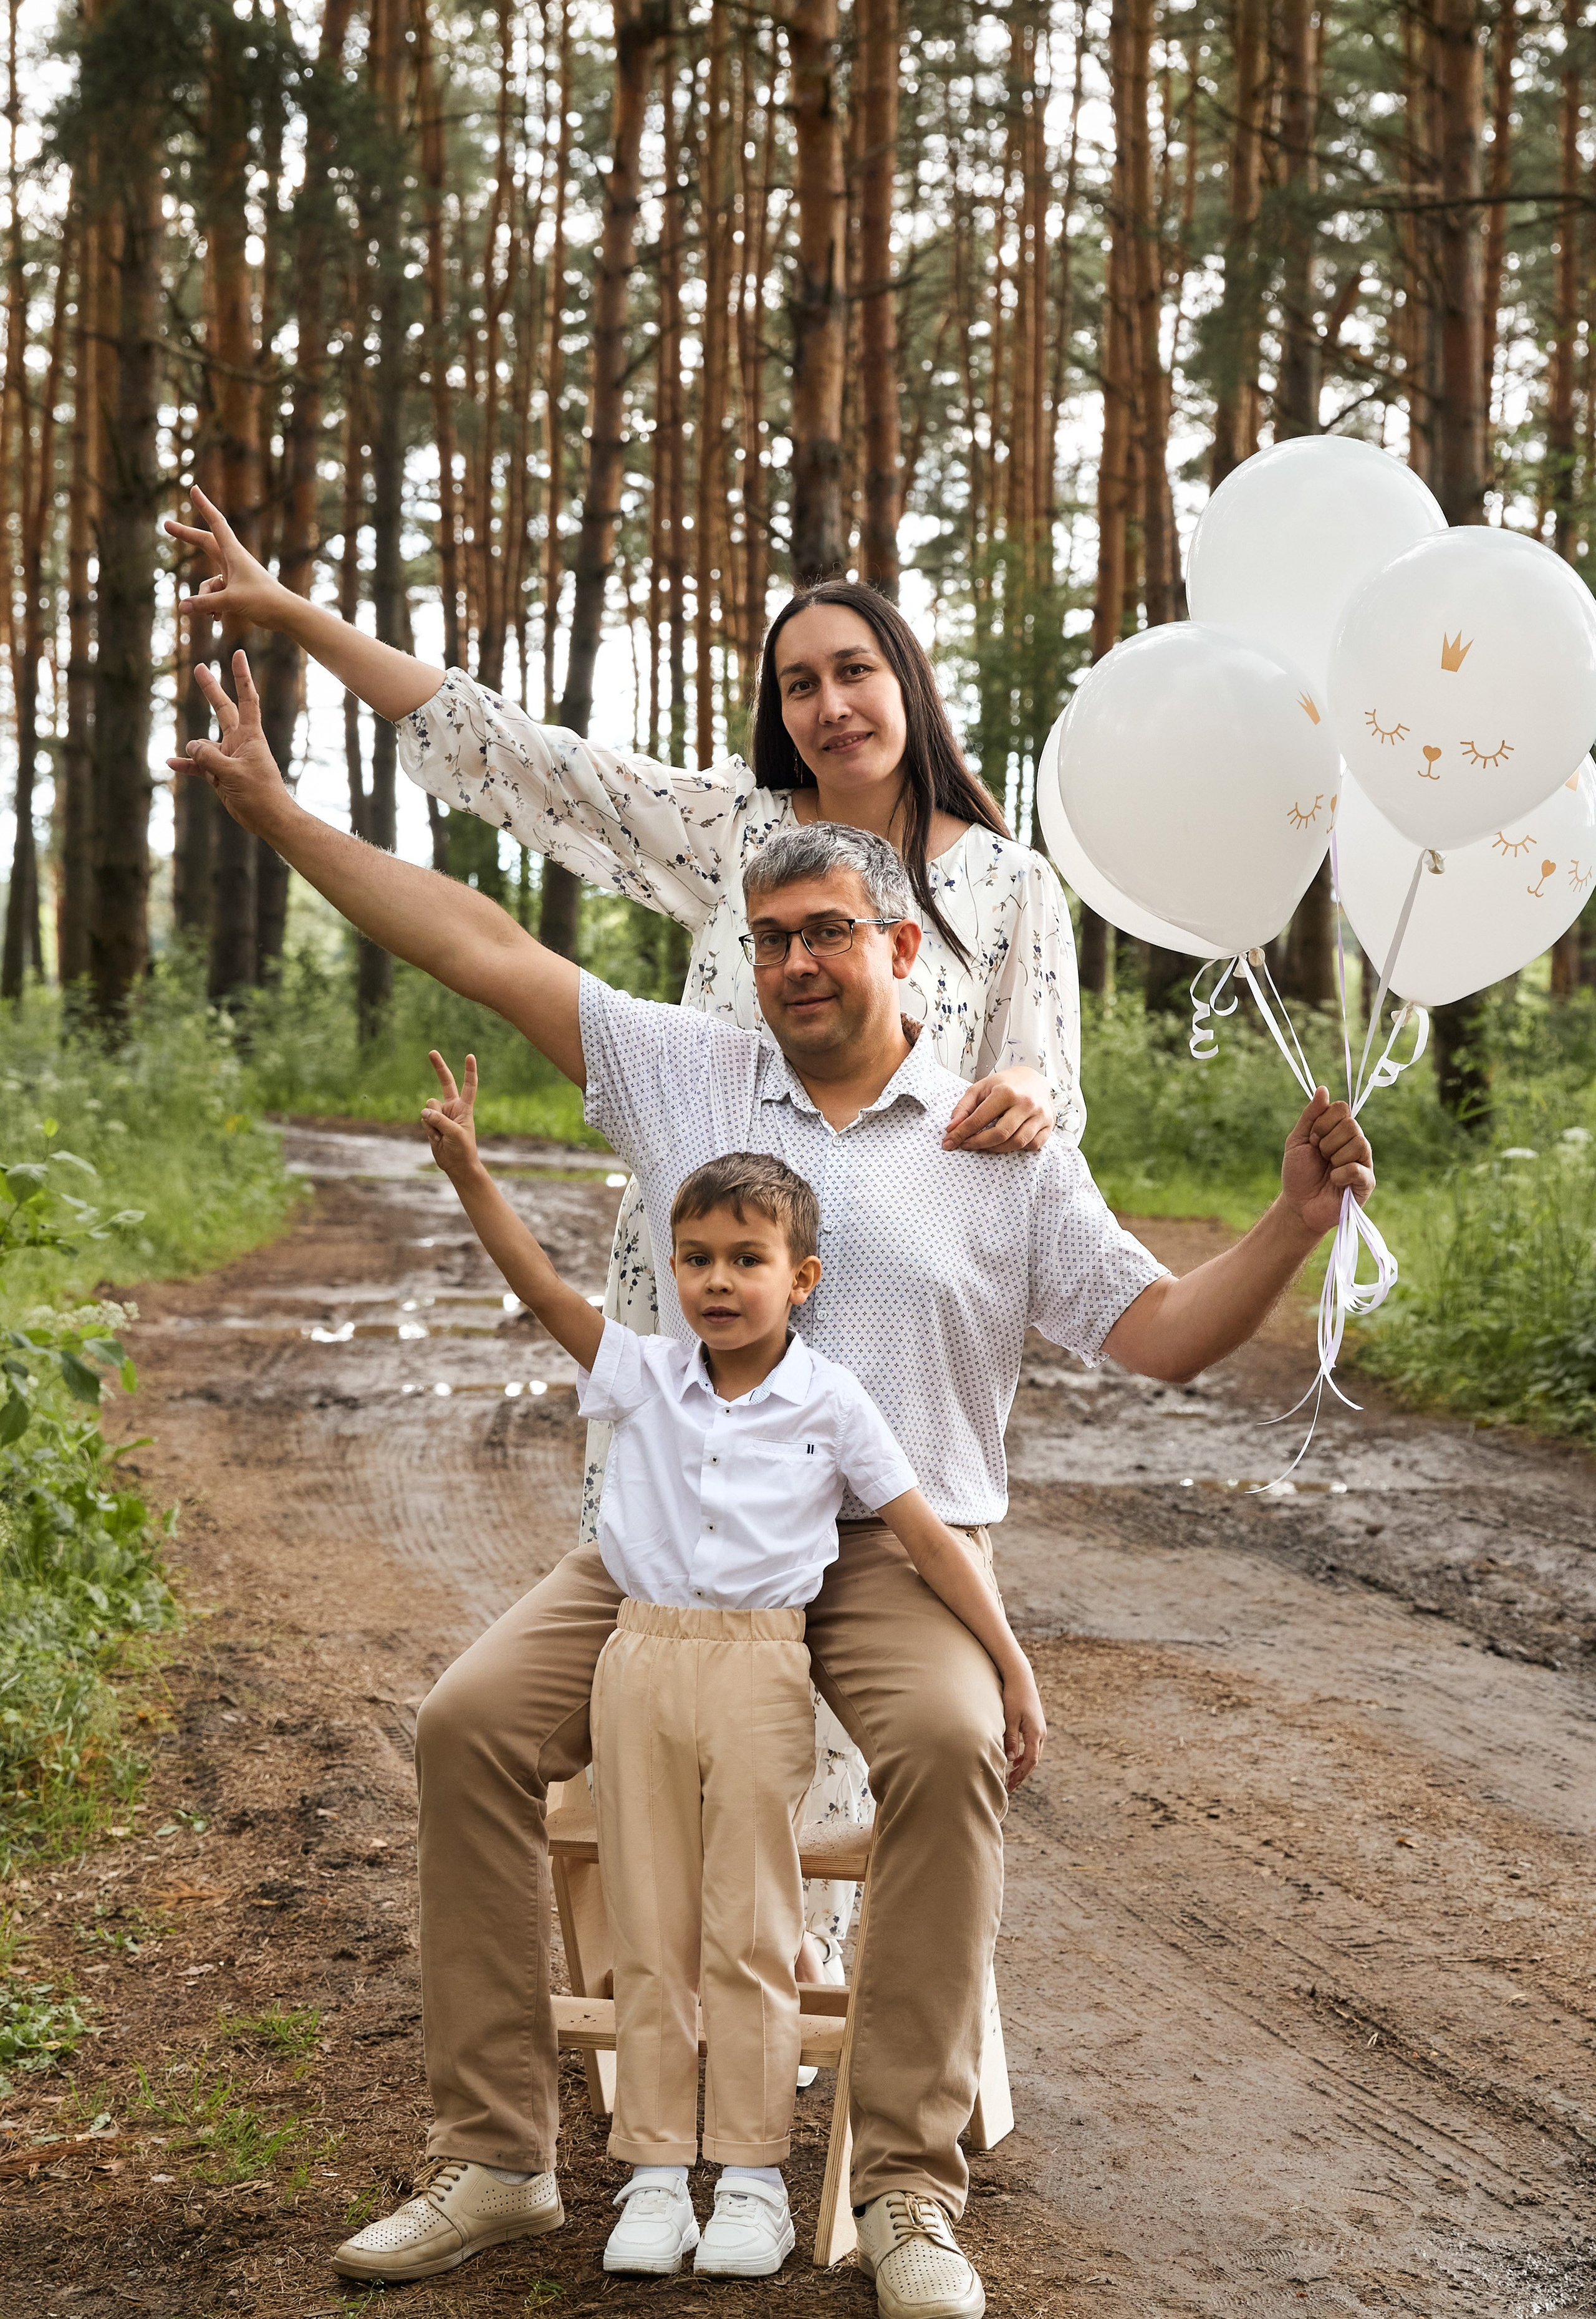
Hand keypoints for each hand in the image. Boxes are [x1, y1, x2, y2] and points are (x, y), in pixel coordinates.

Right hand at [163, 650, 291, 832]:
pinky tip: (172, 763)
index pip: (247, 699)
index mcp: (250, 736)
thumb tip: (191, 745)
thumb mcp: (232, 773)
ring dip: (196, 752)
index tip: (238, 653)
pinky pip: (199, 765)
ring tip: (203, 766)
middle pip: (222, 709)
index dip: (242, 676)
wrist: (269, 819)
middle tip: (199, 668)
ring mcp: (229, 757)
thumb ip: (209, 757)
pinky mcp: (221, 774)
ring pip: (205, 744)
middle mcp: (239, 742)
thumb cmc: (259, 794)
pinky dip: (187, 764)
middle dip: (211, 689)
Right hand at [165, 483, 287, 632]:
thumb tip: (182, 607)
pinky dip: (213, 606)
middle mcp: (233, 560)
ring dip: (205, 597)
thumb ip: (205, 603)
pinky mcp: (236, 589)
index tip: (194, 489)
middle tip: (166, 524)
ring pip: (207, 581)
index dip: (204, 506)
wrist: (285, 614)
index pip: (216, 523)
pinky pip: (215, 594)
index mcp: (234, 553)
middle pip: (204, 543)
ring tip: (214, 613)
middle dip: (186, 536)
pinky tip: (219, 618)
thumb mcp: (231, 601)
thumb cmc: (264, 601)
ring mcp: (234, 575)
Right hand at [421, 1050, 481, 1182]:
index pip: (469, 1086)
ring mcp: (441, 1114)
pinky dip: (428, 1129)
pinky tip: (436, 1138)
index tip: (470, 1056)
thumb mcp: (455, 1134)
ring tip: (442, 1135)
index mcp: (464, 1108)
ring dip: (432, 1121)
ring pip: (429, 1106)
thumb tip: (425, 1111)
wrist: (456, 1165)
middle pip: (445, 1083)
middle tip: (432, 1052)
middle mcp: (452, 1107)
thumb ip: (440, 1120)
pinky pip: (423, 1119)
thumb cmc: (463, 1150)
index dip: (469, 1071)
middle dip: (439, 1067)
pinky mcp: (431, 1122)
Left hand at [943, 1064, 1054, 1152]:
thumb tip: (952, 1128)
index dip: (962, 1133)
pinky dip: (1017, 1148)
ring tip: (984, 1144)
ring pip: (1017, 1143)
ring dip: (996, 1148)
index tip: (949, 1142)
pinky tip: (1007, 1141)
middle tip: (966, 1145)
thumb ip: (964, 1107)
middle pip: (1000, 1134)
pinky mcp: (1049, 1125)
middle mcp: (1026, 1103)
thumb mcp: (981, 1088)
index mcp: (1006, 1092)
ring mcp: (1040, 1115)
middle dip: (979, 1143)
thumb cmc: (1005, 1084)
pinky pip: (1032, 1145)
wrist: (1034, 1079)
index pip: (979, 1119)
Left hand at [1002, 1664, 1046, 1791]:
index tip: (1011, 1785)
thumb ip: (1011, 1739)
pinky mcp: (1036, 1724)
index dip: (1021, 1775)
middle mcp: (1041, 1733)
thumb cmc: (1013, 1697)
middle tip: (1010, 1785)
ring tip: (1012, 1775)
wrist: (1021, 1678)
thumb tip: (1011, 1760)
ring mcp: (1040, 1728)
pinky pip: (1033, 1745)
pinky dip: (1025, 1755)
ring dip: (1024, 1765)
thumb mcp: (1009, 1718)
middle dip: (1023, 1774)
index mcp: (1035, 1733)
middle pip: (1034, 1760)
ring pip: (1034, 1753)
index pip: (1031, 1761)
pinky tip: (1015, 1758)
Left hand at [1280, 1087, 1374, 1239]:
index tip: (1312, 1139)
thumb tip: (1323, 1089)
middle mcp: (1355, 1142)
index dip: (1324, 1122)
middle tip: (1320, 1156)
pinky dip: (1340, 1174)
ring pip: (1358, 1143)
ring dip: (1334, 1157)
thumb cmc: (1298, 1174)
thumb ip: (1310, 1115)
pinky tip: (1334, 1181)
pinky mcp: (1366, 1182)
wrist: (1298, 1205)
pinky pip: (1357, 1168)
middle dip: (1327, 1141)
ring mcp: (1363, 1162)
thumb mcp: (1297, 1141)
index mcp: (1340, 1131)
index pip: (1342, 1109)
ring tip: (1328, 1170)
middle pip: (1351, 1125)